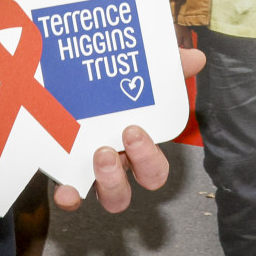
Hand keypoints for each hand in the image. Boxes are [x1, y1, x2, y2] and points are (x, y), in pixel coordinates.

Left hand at [53, 47, 205, 212]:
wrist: (60, 82)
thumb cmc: (104, 85)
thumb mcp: (135, 70)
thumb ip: (166, 66)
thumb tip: (195, 58)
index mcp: (137, 142)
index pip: (154, 163)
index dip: (149, 155)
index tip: (134, 129)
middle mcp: (119, 160)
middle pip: (142, 181)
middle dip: (140, 163)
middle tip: (126, 136)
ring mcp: (93, 171)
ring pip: (113, 195)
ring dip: (111, 181)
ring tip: (101, 154)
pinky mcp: (67, 176)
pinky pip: (71, 197)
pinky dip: (69, 197)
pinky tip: (65, 190)